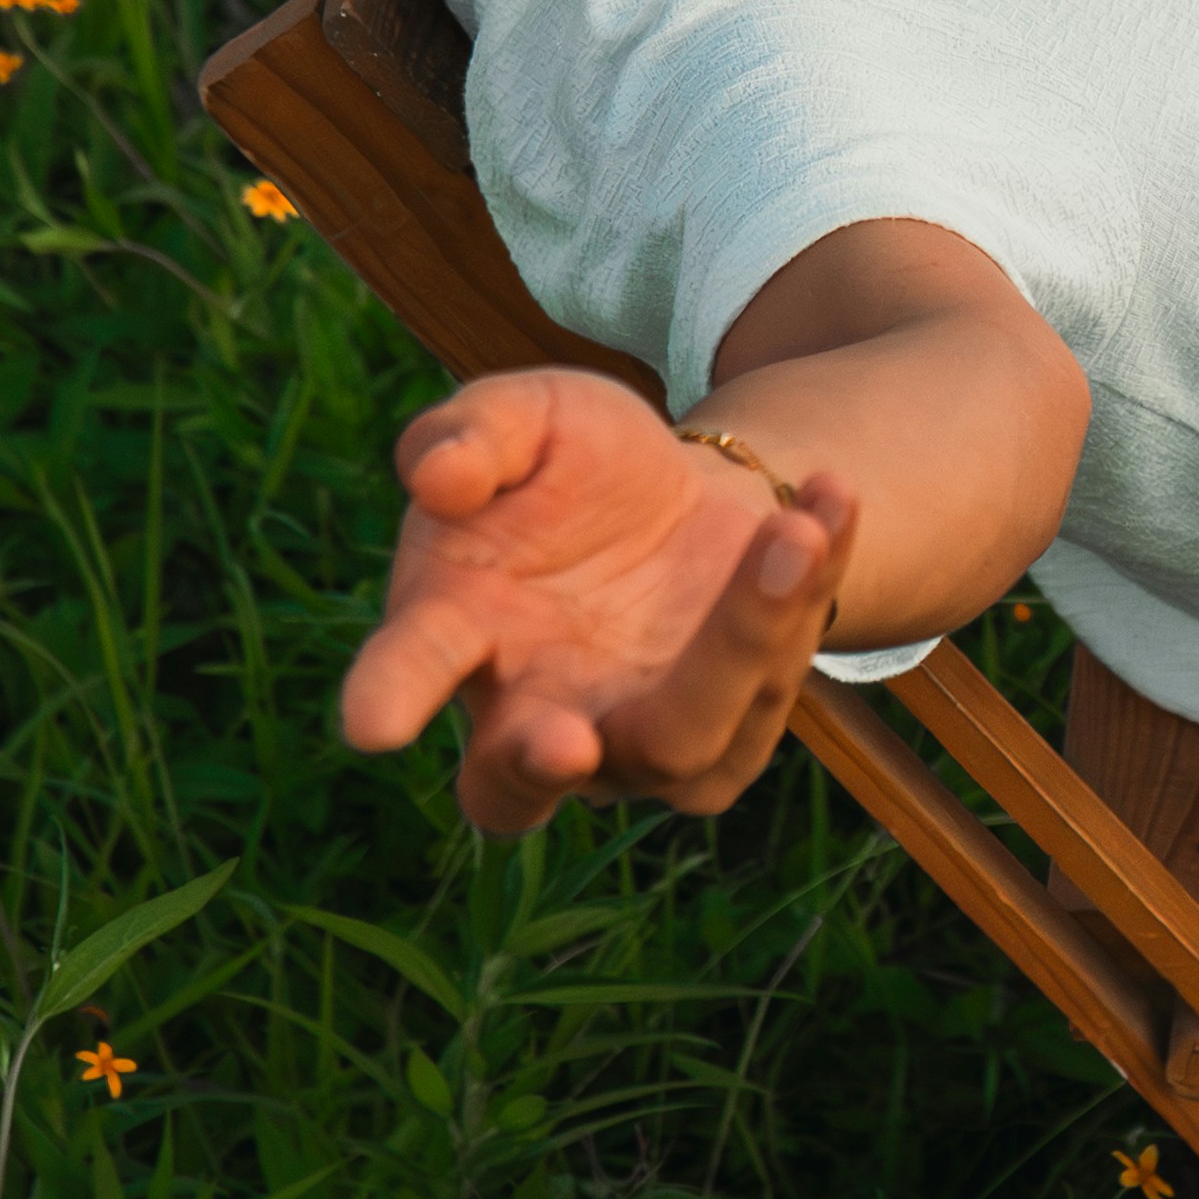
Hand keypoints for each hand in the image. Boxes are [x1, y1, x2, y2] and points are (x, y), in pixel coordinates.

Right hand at [335, 368, 861, 834]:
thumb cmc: (573, 468)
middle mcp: (531, 711)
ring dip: (740, 638)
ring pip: (680, 737)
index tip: (371, 721)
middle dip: (541, 768)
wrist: (683, 497)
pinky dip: (809, 589)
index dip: (387, 695)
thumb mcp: (528, 417)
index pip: (407, 673)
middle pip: (519, 782)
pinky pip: (771, 685)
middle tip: (565, 743)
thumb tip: (438, 478)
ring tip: (788, 530)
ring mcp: (633, 745)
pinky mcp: (728, 739)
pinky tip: (828, 501)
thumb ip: (473, 433)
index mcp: (453, 634)